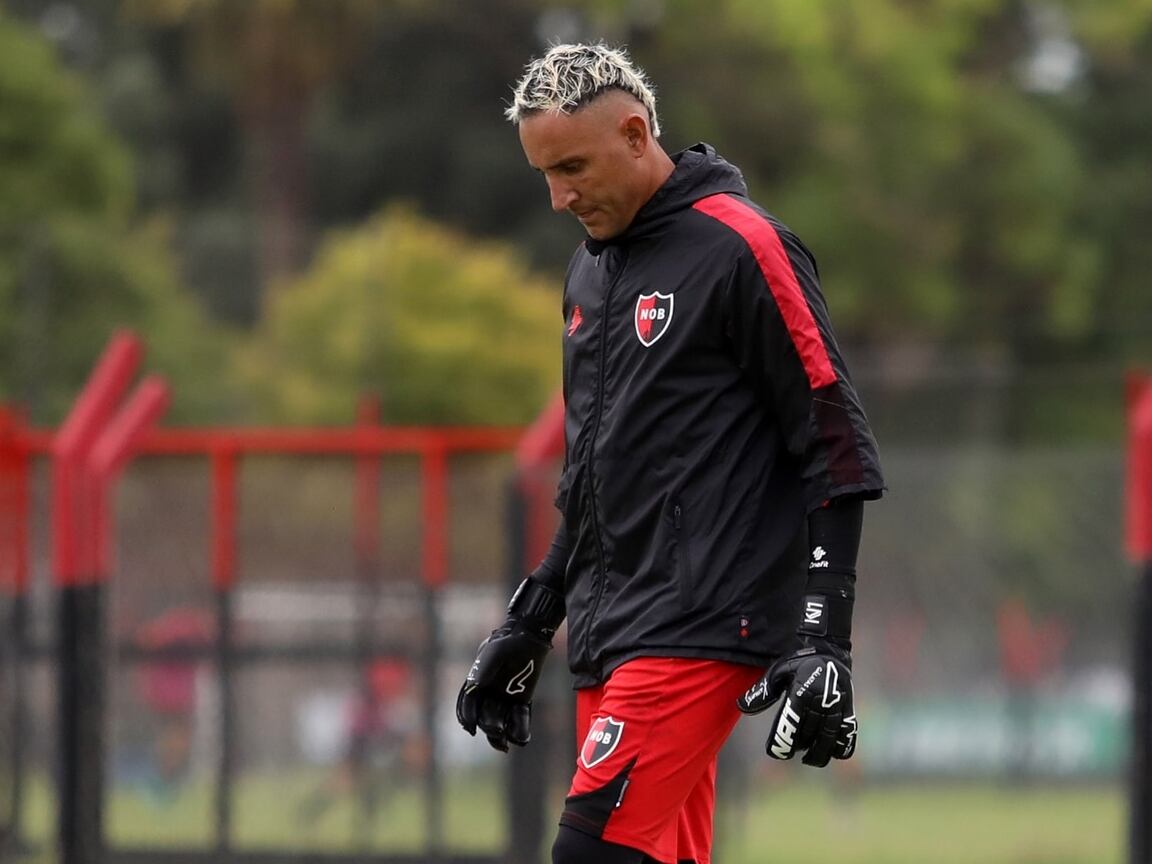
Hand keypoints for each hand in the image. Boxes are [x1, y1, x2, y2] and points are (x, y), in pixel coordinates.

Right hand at [455, 623, 549, 750]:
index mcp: (476, 683)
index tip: (470, 728)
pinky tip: (523, 739)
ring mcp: (504, 699)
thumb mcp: (494, 653)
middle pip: (484, 717)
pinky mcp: (521, 701)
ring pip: (500, 723)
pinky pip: (519, 720)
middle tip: (497, 731)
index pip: (467, 704)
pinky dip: (520, 731)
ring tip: (506, 745)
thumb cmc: (508, 642)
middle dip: (489, 726)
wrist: (528, 637)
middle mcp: (488, 694)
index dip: (467, 717)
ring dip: (501, 735)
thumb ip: (484, 669)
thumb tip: (475, 686)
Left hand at [738, 637, 856, 766]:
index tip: (776, 753)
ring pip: (829, 738)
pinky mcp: (849, 708)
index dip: (783, 742)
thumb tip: (741, 707)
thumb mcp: (777, 673)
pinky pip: (848, 733)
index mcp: (801, 692)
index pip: (791, 723)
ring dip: (819, 752)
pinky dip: (841, 746)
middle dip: (799, 746)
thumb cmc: (798, 662)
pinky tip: (832, 752)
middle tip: (791, 749)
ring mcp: (837, 705)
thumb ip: (762, 691)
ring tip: (809, 758)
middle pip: (809, 734)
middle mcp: (821, 700)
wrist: (829, 650)